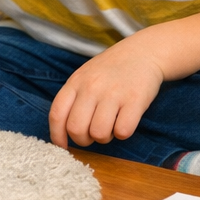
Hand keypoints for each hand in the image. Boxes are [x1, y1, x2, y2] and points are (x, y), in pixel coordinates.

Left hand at [49, 38, 164, 148]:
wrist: (142, 52)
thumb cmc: (110, 70)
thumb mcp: (84, 77)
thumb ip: (74, 99)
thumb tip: (64, 132)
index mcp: (75, 82)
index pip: (57, 114)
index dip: (57, 136)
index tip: (63, 146)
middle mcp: (91, 87)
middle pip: (76, 129)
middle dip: (84, 140)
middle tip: (93, 134)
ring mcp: (113, 93)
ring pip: (99, 134)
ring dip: (105, 138)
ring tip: (111, 124)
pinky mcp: (135, 100)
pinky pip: (123, 131)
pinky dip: (123, 133)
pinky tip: (125, 121)